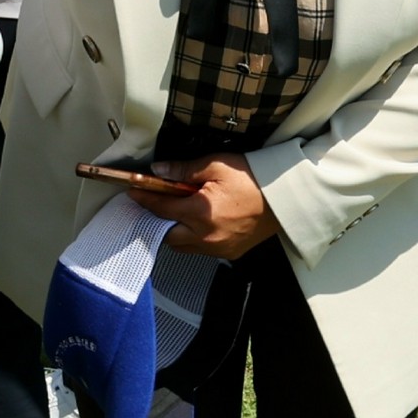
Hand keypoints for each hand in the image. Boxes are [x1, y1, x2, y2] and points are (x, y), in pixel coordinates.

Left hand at [149, 154, 279, 259]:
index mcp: (201, 213)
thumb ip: (183, 170)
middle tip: (151, 203)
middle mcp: (206, 237)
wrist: (284, 198)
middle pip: (166, 234)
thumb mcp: (216, 165)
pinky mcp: (229, 252)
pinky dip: (191, 238)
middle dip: (156, 219)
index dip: (144, 198)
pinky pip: (200, 250)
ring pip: (182, 246)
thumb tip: (158, 171)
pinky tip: (194, 223)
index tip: (133, 190)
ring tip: (173, 212)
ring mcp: (218, 248)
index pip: (161, 207)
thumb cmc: (253, 178)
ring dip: (173, 231)